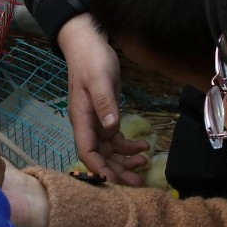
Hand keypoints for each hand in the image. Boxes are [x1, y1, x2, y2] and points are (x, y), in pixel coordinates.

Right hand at [59, 14, 148, 185]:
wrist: (89, 43)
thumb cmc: (91, 59)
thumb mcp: (99, 79)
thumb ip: (105, 103)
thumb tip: (111, 127)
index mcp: (81, 118)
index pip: (86, 150)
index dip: (97, 168)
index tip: (112, 181)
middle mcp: (88, 124)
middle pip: (100, 156)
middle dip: (116, 171)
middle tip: (137, 183)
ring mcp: (97, 121)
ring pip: (110, 150)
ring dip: (125, 161)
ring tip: (144, 166)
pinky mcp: (107, 116)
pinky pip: (116, 139)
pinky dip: (129, 146)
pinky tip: (144, 147)